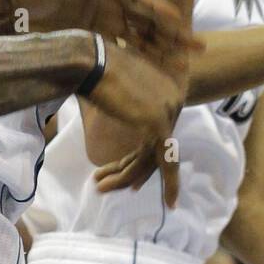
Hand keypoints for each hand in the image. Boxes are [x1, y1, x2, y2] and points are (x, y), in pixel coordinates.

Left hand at [81, 0, 201, 64]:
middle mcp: (111, 3)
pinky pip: (121, 47)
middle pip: (148, 18)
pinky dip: (136, 58)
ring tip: (184, 64)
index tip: (179, 19)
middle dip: (172, 32)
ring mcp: (105, 20)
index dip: (159, 7)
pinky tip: (153, 70)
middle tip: (199, 46)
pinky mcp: (94, 35)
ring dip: (161, 48)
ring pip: (140, 35)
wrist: (12, 9)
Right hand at [85, 44, 183, 204]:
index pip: (156, 132)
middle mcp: (174, 100)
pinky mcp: (158, 122)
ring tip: (100, 188)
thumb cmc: (94, 65)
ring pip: (153, 156)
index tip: (120, 171)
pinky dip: (170, 183)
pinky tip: (171, 203)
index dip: (138, 157)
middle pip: (156, 146)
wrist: (89, 59)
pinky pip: (165, 160)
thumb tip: (116, 104)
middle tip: (107, 185)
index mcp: (167, 89)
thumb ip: (124, 98)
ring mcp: (168, 110)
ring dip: (126, 177)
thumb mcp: (114, 83)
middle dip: (131, 171)